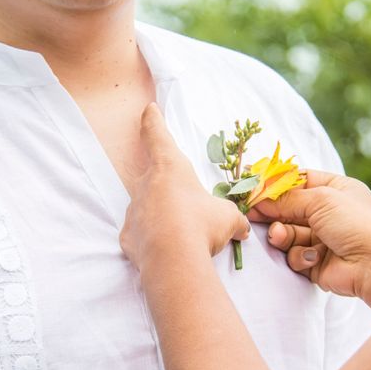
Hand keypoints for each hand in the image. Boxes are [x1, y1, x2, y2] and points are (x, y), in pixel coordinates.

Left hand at [120, 103, 249, 271]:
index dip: (153, 120)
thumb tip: (243, 229)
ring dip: (161, 215)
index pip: (156, 134)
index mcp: (170, 167)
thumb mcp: (227, 219)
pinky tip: (166, 249)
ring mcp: (133, 210)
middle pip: (153, 176)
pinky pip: (140, 234)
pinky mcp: (127, 236)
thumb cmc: (202, 225)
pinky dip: (151, 239)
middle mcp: (146, 184)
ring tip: (181, 234)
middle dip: (167, 188)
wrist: (174, 260)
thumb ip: (233, 220)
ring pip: (146, 207)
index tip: (148, 109)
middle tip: (185, 204)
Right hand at [248, 171, 370, 317]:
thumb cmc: (356, 224)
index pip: (297, 180)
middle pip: (287, 208)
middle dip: (271, 211)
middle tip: (250, 212)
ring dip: (282, 235)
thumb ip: (286, 198)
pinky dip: (299, 255)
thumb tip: (258, 197)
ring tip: (281, 237)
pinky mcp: (316, 261)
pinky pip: (294, 254)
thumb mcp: (321, 200)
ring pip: (287, 233)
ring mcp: (321, 238)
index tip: (250, 183)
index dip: (274, 182)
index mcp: (335, 189)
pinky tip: (313, 257)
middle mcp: (328, 212)